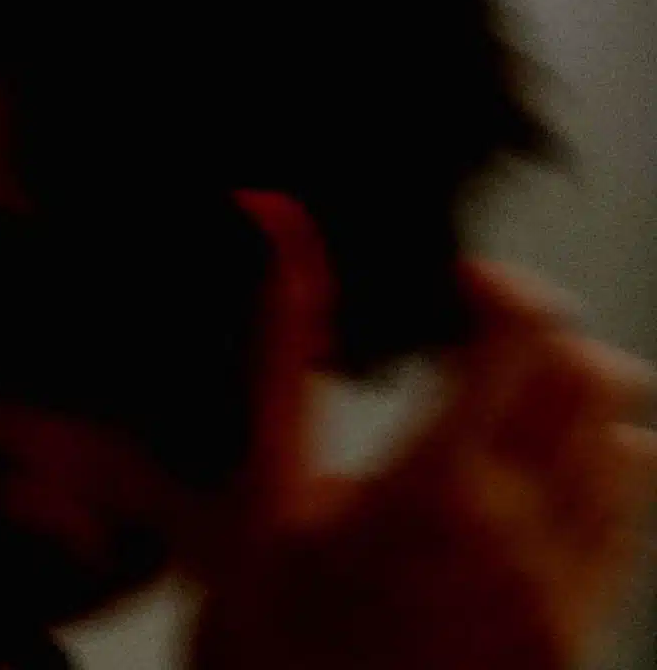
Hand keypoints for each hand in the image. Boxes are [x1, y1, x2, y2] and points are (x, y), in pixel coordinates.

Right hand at [192, 197, 655, 669]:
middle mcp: (522, 534)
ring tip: (500, 404)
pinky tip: (525, 478)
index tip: (458, 285)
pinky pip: (631, 521)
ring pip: (628, 443)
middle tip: (478, 336)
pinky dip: (596, 469)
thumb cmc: (272, 639)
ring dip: (573, 398)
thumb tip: (285, 249)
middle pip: (595, 374)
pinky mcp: (577, 637)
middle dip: (540, 331)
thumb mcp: (260, 492)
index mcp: (438, 485)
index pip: (528, 335)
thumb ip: (280, 359)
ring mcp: (563, 591)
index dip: (501, 285)